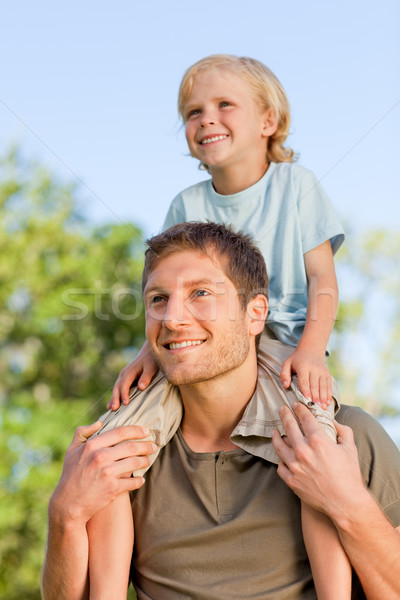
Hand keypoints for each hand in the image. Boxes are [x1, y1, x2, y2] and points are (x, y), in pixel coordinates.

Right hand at [50, 421, 156, 525]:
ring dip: (145, 461)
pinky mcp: (113, 488)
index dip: (136, 430)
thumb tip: (100, 422)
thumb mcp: (71, 451)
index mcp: (92, 445)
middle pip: (131, 447)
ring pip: (135, 463)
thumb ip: (82, 433)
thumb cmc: (70, 475)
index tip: (146, 431)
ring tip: (148, 460)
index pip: (120, 432)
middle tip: (153, 446)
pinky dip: (139, 480)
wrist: (67, 504)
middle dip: (146, 445)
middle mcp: (100, 457)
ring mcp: (107, 473)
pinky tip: (141, 479)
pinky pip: (133, 481)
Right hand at [107, 341, 158, 409]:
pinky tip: (111, 403)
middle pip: (117, 387)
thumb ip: (146, 377)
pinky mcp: (124, 379)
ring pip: (116, 388)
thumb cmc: (151, 360)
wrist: (149, 352)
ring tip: (110, 408)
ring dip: (113, 397)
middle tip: (114, 409)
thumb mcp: (151, 367)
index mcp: (130, 371)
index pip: (125, 384)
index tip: (126, 403)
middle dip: (115, 398)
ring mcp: (123, 376)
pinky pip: (118, 388)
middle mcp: (124, 374)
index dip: (124, 394)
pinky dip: (114, 395)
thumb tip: (141, 387)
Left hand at [272, 403, 367, 522]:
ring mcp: (295, 466)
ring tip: (275, 431)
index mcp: (318, 441)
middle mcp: (303, 451)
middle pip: (289, 427)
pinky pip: (280, 466)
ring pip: (279, 446)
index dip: (300, 408)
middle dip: (285, 415)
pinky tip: (282, 455)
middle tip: (282, 409)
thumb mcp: (350, 448)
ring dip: (276, 436)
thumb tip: (333, 421)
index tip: (296, 404)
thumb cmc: (350, 475)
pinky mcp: (291, 480)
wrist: (346, 503)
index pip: (305, 417)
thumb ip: (342, 430)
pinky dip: (281, 460)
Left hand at [280, 348, 331, 408]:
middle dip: (315, 397)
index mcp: (303, 366)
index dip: (306, 390)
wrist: (311, 350)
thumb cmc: (297, 360)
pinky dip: (329, 395)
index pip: (304, 380)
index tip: (307, 399)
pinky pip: (328, 385)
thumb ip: (284, 374)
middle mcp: (314, 369)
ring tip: (323, 408)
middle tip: (316, 407)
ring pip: (323, 386)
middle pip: (315, 385)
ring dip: (323, 398)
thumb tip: (285, 385)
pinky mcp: (327, 374)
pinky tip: (328, 403)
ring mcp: (322, 371)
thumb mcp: (287, 363)